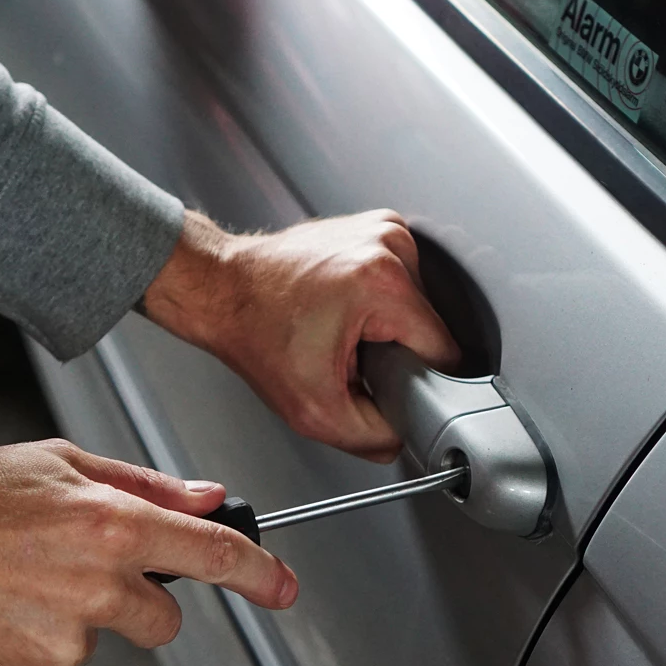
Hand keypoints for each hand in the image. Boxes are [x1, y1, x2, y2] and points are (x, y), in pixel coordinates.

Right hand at [0, 439, 296, 665]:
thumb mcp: (54, 462)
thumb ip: (141, 484)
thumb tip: (206, 497)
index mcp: (109, 526)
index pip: (211, 555)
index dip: (259, 573)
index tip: (282, 587)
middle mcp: (95, 588)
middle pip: (161, 619)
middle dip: (137, 601)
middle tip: (76, 568)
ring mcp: (61, 643)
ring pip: (97, 640)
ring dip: (69, 618)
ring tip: (11, 581)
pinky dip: (28, 643)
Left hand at [143, 210, 460, 462]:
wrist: (221, 290)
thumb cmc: (254, 333)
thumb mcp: (314, 411)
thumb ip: (372, 437)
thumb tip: (404, 437)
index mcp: (383, 283)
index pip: (444, 351)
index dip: (418, 380)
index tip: (384, 382)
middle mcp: (389, 245)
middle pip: (429, 327)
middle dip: (396, 352)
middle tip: (350, 356)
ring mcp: (383, 229)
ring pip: (417, 306)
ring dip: (387, 327)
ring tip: (342, 330)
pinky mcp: (375, 227)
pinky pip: (400, 282)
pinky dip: (378, 302)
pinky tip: (344, 309)